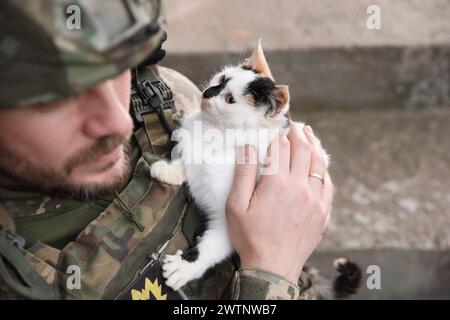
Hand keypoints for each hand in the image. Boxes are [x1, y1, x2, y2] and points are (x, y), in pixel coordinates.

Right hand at [225, 123, 332, 283]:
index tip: (276, 127)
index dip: (278, 135)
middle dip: (298, 134)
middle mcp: (300, 187)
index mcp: (277, 183)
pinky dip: (324, 169)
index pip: (281, 148)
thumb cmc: (250, 237)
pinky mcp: (323, 213)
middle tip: (295, 125)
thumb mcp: (235, 206)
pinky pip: (328, 184)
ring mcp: (315, 200)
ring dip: (314, 146)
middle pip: (303, 150)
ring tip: (309, 135)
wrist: (272, 268)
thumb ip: (243, 173)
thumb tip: (248, 146)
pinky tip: (320, 164)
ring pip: (319, 164)